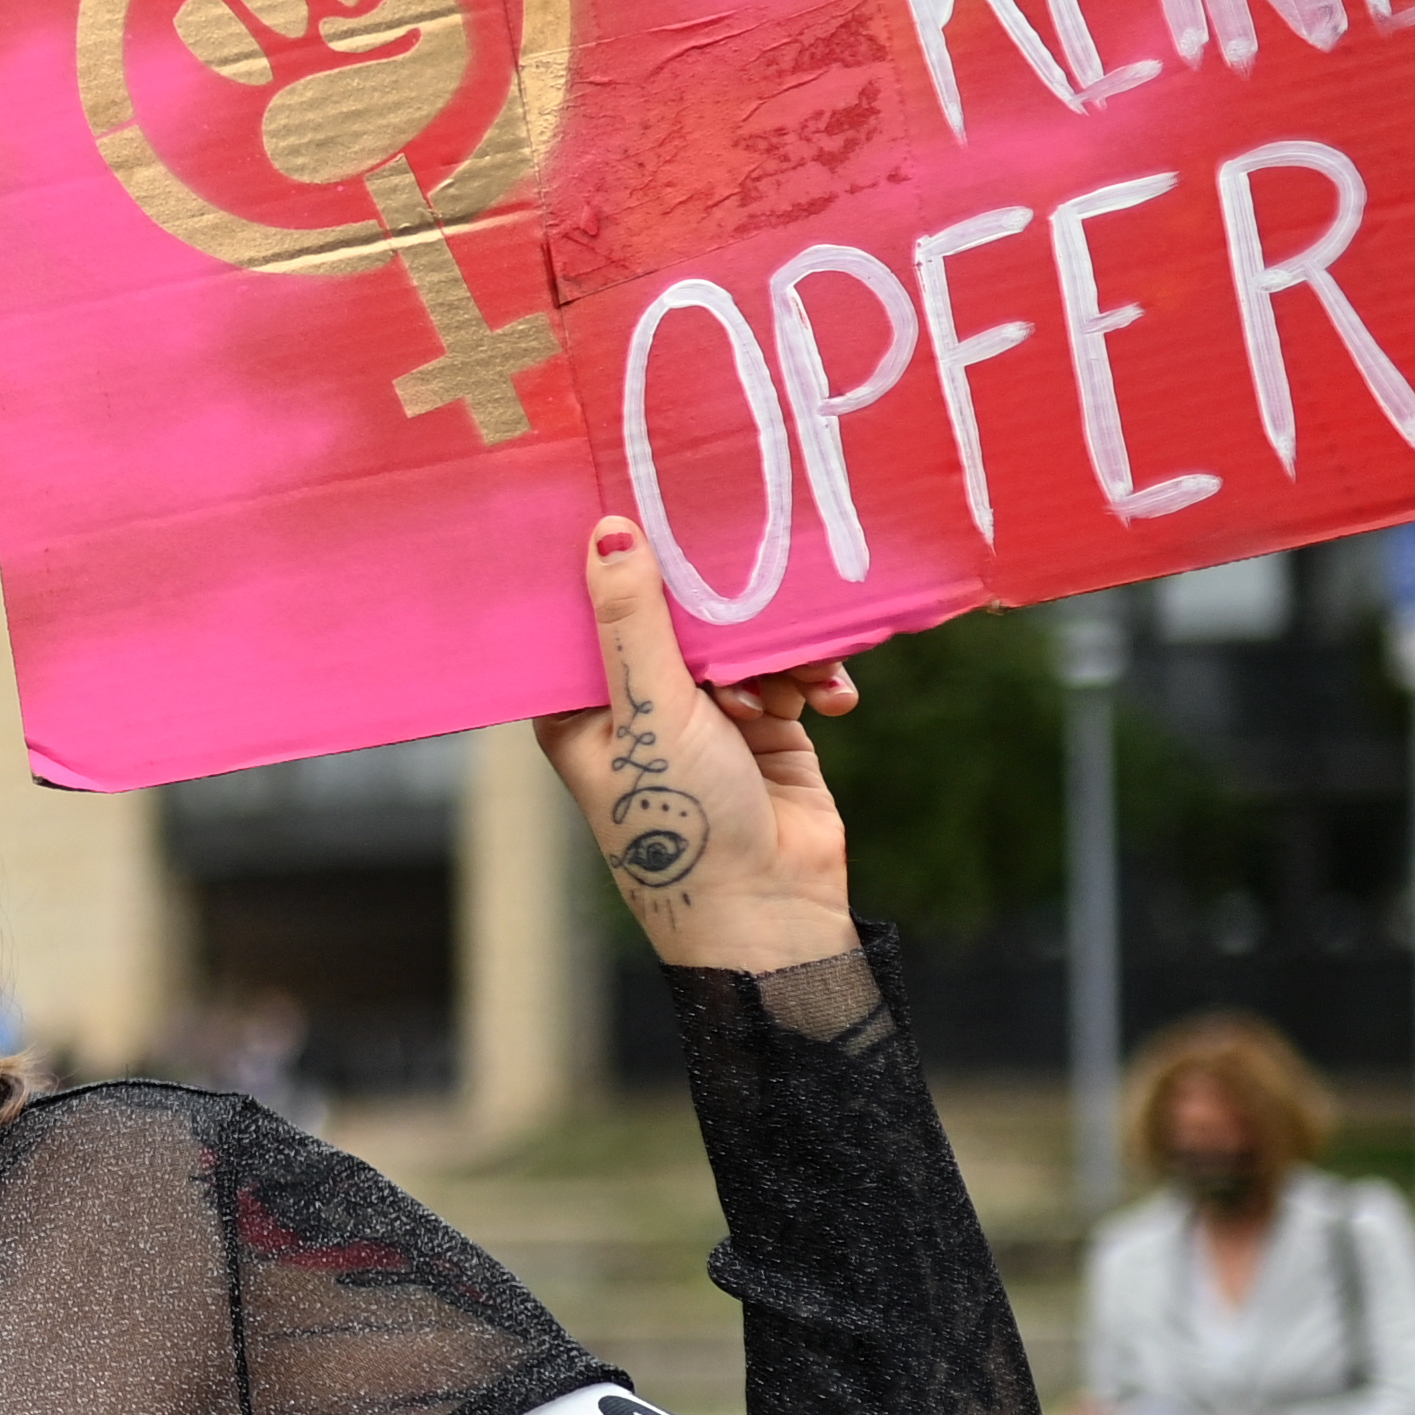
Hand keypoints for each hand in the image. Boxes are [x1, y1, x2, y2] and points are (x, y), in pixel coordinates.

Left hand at [533, 517, 859, 973]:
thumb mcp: (652, 711)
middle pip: (678, 618)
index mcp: (581, 707)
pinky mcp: (767, 731)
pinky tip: (834, 698)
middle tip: (760, 578)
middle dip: (725, 607)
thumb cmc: (682, 822)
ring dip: (780, 653)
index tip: (656, 503)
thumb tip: (606, 531)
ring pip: (744, 643)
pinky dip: (814, 680)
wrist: (769, 911)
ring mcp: (703, 719)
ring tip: (798, 683)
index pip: (593, 614)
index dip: (622, 563)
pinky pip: (791, 677)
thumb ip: (633, 621)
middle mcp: (638, 707)